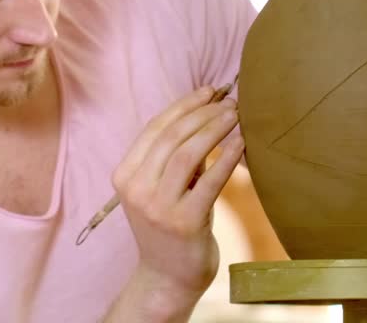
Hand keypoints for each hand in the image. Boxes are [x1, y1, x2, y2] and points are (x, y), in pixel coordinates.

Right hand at [107, 85, 243, 318]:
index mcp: (125, 175)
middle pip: (171, 137)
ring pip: (187, 153)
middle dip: (202, 113)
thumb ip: (172, 155)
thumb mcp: (159, 187)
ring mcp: (158, 207)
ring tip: (235, 116)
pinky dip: (227, 158)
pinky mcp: (184, 222)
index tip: (208, 90)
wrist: (167, 277)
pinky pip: (210, 181)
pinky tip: (241, 143)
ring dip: (214, 129)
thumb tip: (206, 111)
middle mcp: (136, 189)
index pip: (154, 128)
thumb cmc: (168, 224)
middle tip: (229, 102)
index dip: (183, 105)